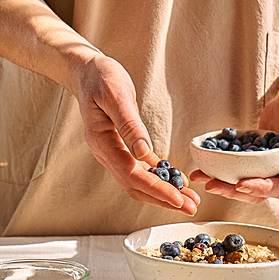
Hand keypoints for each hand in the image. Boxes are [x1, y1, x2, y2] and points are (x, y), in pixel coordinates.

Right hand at [72, 54, 200, 214]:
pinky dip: (159, 179)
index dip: (156, 190)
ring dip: (163, 193)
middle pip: (136, 186)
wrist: (87, 71)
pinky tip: (176, 182)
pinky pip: (141, 170)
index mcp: (102, 142)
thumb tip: (144, 153)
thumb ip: (129, 125)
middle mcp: (106, 153)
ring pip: (139, 182)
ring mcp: (113, 153)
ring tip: (189, 200)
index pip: (131, 175)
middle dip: (164, 199)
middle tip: (191, 207)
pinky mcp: (122, 148)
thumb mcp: (116, 95)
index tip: (178, 199)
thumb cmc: (101, 78)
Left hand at [190, 86, 278, 202]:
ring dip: (222, 184)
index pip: (276, 188)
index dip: (258, 189)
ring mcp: (263, 169)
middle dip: (232, 191)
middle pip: (255, 193)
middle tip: (212, 185)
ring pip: (241, 184)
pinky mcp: (251, 160)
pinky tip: (203, 166)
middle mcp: (278, 174)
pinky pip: (234, 169)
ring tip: (202, 177)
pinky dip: (219, 170)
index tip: (241, 184)